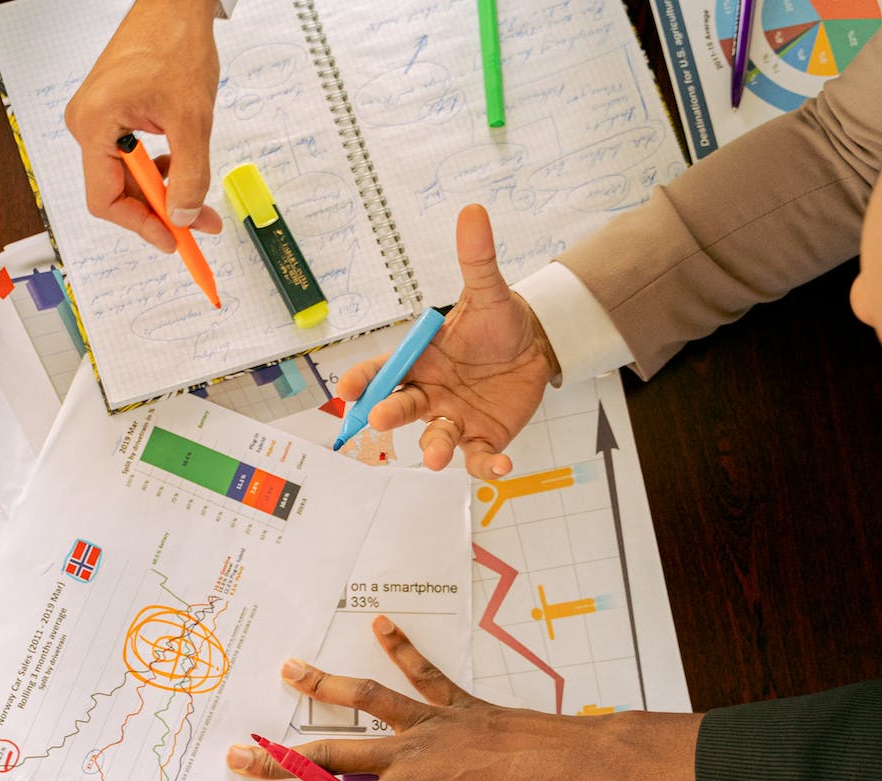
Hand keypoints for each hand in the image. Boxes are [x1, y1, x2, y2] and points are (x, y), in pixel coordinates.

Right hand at [64, 0, 223, 251]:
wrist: (175, 6)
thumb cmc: (175, 43)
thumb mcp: (192, 119)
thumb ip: (189, 175)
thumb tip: (183, 215)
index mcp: (94, 124)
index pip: (105, 199)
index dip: (140, 225)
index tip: (172, 238)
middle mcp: (87, 123)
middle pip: (116, 190)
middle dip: (159, 209)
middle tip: (197, 221)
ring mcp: (97, 119)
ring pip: (126, 175)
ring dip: (162, 188)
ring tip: (195, 190)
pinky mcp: (111, 113)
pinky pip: (129, 155)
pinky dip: (157, 167)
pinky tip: (180, 162)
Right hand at [225, 616, 707, 780]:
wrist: (582, 774)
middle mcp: (412, 754)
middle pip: (334, 756)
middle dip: (283, 759)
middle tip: (241, 754)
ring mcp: (433, 723)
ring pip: (366, 702)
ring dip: (324, 687)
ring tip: (289, 671)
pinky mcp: (459, 705)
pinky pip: (423, 673)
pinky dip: (400, 648)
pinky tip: (380, 624)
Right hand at [337, 205, 559, 475]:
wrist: (534, 347)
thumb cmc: (497, 323)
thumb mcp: (488, 292)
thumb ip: (476, 260)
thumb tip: (473, 212)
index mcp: (419, 360)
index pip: (382, 371)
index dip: (362, 381)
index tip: (346, 390)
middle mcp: (429, 393)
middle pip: (401, 407)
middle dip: (389, 413)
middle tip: (380, 419)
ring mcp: (454, 419)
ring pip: (435, 438)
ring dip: (432, 449)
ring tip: (436, 456)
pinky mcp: (483, 438)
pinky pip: (479, 458)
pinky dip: (487, 467)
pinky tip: (501, 467)